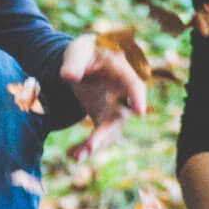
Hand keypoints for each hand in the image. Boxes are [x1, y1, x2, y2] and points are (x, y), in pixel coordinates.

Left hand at [60, 33, 145, 160]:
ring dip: (94, 146)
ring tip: (74, 156)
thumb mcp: (78, 52)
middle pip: (120, 118)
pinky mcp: (104, 120)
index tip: (140, 111)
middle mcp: (123, 96)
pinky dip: (85, 147)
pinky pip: (98, 138)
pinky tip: (70, 153)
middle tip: (91, 146)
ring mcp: (115, 110)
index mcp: (122, 73)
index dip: (138, 98)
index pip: (134, 85)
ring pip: (109, 133)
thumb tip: (68, 77)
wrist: (85, 63)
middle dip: (106, 134)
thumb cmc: (86, 52)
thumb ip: (74, 63)